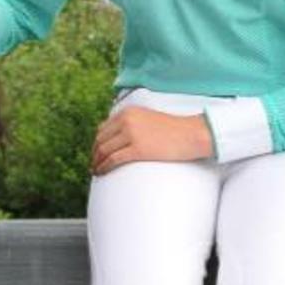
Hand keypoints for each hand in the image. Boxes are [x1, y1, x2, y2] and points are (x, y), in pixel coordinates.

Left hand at [91, 106, 213, 174]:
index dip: (96, 143)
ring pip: (104, 150)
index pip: (103, 128)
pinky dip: (103, 167)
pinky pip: (112, 159)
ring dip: (96, 162)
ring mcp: (131, 134)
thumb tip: (117, 137)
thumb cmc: (173, 129)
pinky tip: (101, 172)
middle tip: (93, 164)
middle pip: (101, 139)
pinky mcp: (137, 149)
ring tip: (95, 170)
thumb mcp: (147, 118)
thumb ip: (132, 123)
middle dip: (94, 153)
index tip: (95, 152)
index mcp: (127, 112)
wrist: (190, 134)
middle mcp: (126, 120)